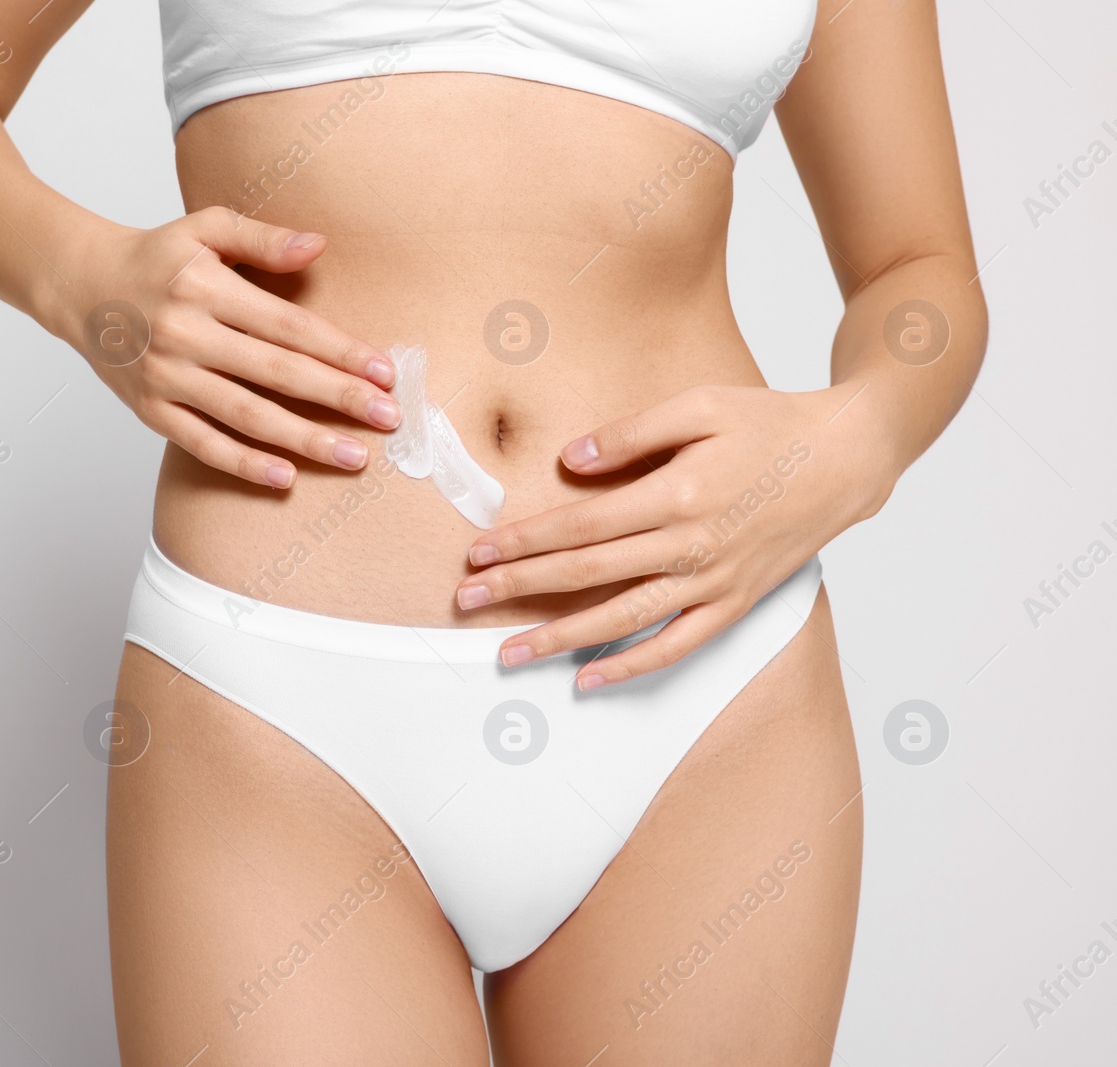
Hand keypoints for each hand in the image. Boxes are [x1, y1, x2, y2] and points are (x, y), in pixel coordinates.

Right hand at [57, 206, 400, 487]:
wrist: (78, 285)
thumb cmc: (155, 257)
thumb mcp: (205, 228)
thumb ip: (262, 239)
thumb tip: (318, 245)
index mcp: (205, 288)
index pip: (287, 325)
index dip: (339, 350)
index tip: (383, 371)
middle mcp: (185, 334)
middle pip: (276, 373)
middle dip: (337, 397)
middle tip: (388, 418)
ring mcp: (166, 377)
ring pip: (246, 415)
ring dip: (304, 439)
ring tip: (353, 456)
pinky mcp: (149, 410)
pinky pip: (202, 444)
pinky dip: (243, 464)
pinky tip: (285, 476)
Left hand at [454, 383, 893, 688]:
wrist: (847, 459)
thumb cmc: (770, 424)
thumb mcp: (701, 406)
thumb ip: (632, 432)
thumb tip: (572, 461)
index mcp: (677, 493)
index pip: (581, 526)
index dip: (526, 540)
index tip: (480, 551)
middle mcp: (693, 546)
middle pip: (588, 575)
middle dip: (521, 589)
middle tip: (467, 600)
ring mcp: (714, 582)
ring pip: (623, 620)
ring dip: (560, 639)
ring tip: (508, 653)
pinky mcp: (734, 604)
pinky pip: (676, 647)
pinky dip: (632, 667)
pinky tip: (588, 681)